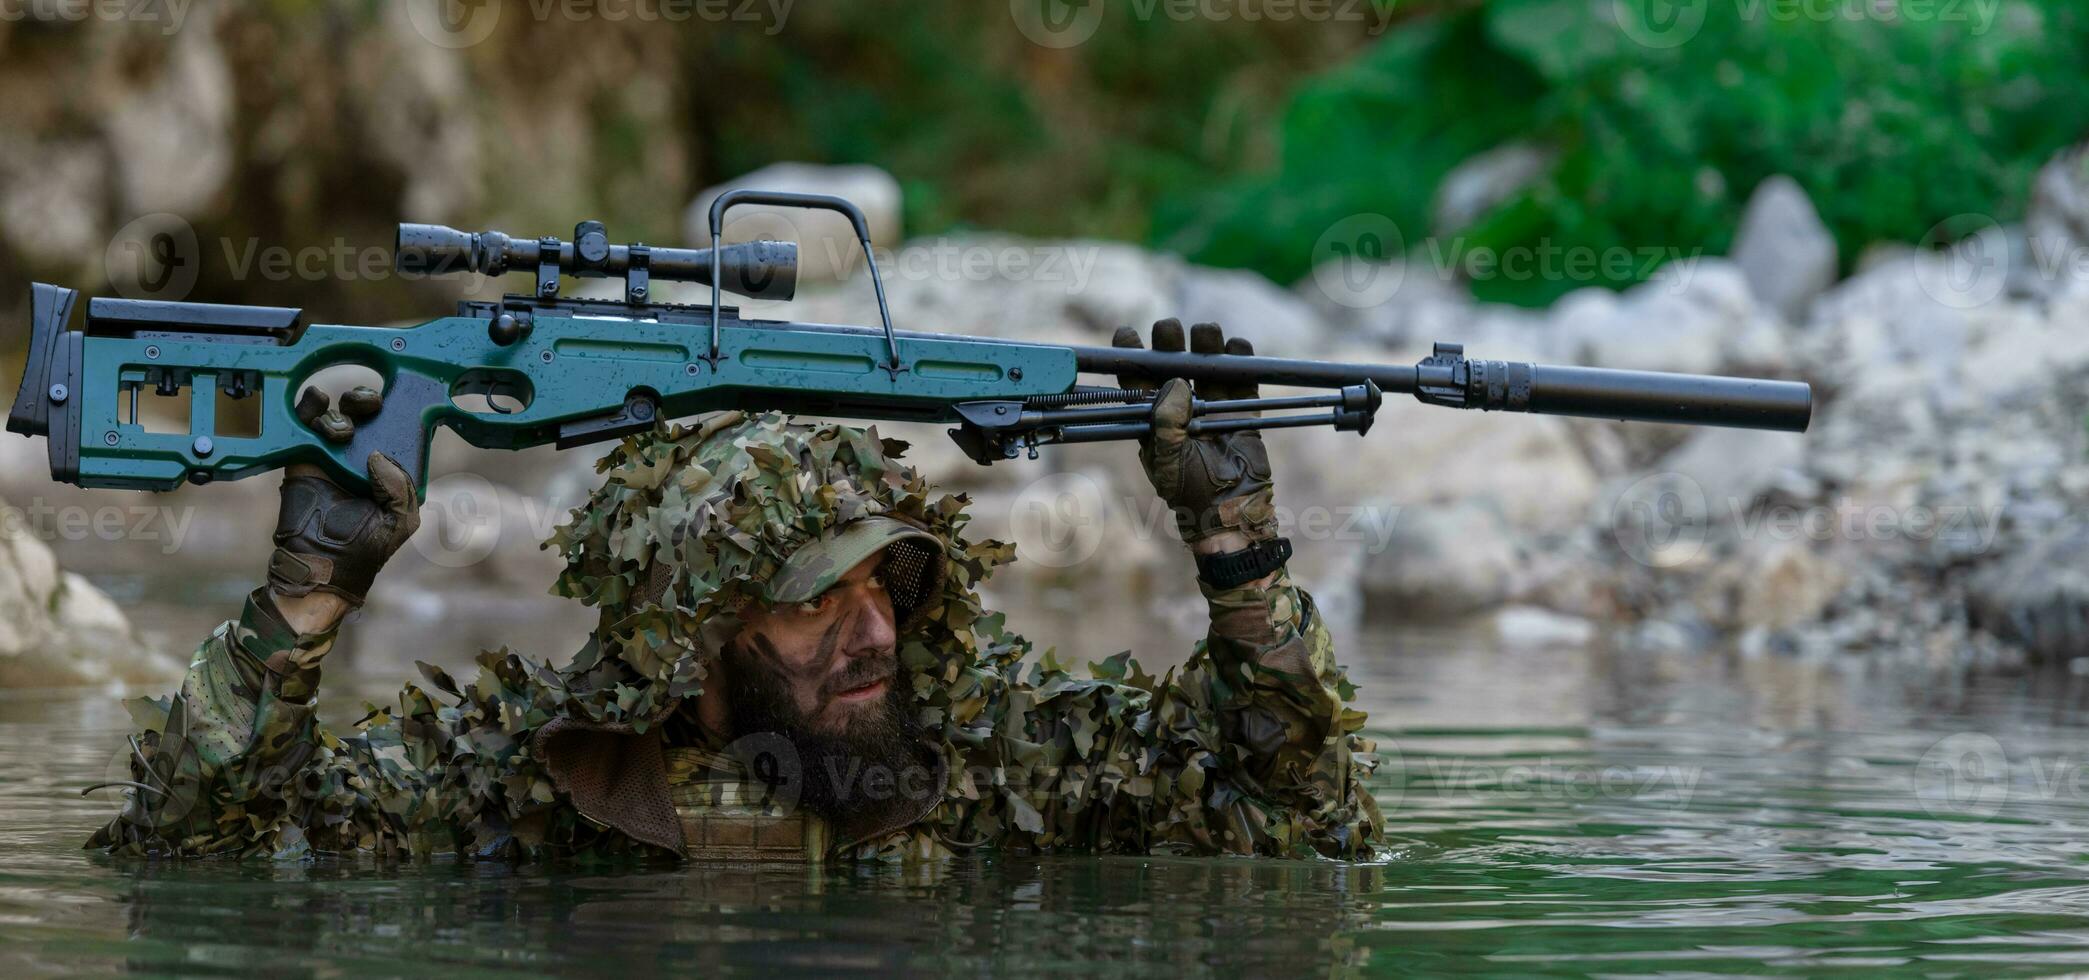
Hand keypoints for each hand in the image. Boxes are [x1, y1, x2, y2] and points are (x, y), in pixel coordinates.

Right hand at [267, 385, 420, 629]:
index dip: (396, 411)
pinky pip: (303, 424)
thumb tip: (377, 455)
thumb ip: (401, 487)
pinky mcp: (302, 457)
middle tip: (370, 404)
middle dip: (365, 400)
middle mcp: (358, 457)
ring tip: (343, 433)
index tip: (396, 402)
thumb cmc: (365, 550)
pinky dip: (309, 407)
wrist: (321, 566)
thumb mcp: (400, 521)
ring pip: (334, 414)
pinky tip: (316, 400)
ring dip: (340, 413)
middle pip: (362, 412)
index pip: (393, 428)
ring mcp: (329, 455)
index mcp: (387, 469)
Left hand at [1112, 319, 1277, 551]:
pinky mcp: (1242, 411)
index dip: (1131, 356)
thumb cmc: (1190, 493)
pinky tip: (1237, 346)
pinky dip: (1241, 360)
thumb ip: (1167, 424)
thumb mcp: (1169, 462)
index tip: (1126, 333)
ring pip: (1207, 366)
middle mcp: (1181, 408)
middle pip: (1173, 366)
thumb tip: (1175, 384)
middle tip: (1169, 329)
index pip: (1137, 382)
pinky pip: (1242, 379)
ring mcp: (1213, 407)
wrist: (1230, 513)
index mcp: (1153, 420)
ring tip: (1206, 332)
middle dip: (1169, 344)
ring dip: (1206, 345)